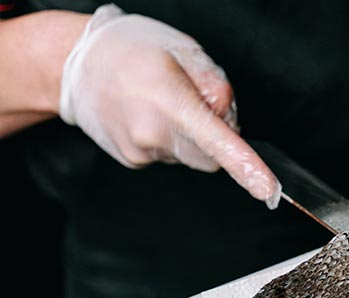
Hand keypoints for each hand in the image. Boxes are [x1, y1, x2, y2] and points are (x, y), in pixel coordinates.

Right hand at [59, 4, 279, 207]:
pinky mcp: (133, 161)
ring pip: (190, 156)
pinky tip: (150, 115)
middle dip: (216, 138)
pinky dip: (169, 140)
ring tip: (163, 104)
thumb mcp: (182, 50)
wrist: (73, 64)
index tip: (268, 189)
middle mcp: (152, 133)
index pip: (218, 143)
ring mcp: (140, 151)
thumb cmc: (129, 49)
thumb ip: (214, 84)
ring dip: (189, 136)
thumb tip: (228, 117)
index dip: (247, 167)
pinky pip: (169, 156)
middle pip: (211, 157)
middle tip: (196, 104)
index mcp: (169, 101)